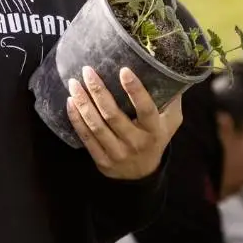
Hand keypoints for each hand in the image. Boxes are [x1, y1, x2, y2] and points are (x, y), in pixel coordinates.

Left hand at [67, 65, 183, 180]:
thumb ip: (171, 98)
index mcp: (154, 130)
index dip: (135, 90)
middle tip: (87, 71)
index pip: (146, 109)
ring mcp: (118, 153)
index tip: (123, 70)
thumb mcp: (171, 121)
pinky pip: (86, 138)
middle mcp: (136, 142)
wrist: (144, 174)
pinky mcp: (102, 161)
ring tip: (74, 84)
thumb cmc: (156, 137)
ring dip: (83, 103)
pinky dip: (76, 119)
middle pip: (113, 115)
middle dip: (98, 91)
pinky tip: (70, 102)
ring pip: (96, 126)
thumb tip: (166, 67)